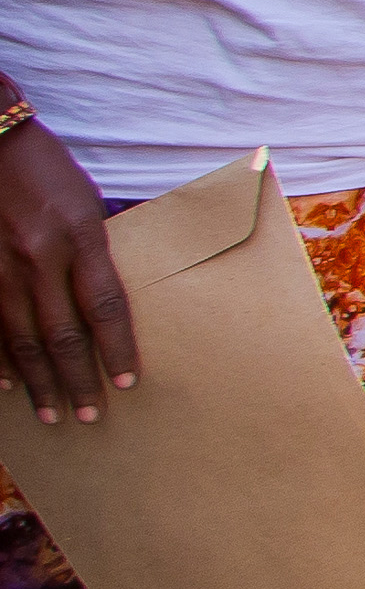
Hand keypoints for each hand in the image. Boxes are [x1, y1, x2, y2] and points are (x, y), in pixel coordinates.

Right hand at [0, 119, 129, 423]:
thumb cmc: (47, 172)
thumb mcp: (86, 204)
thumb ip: (95, 252)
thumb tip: (105, 303)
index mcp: (78, 237)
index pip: (105, 307)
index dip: (118, 349)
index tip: (128, 383)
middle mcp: (38, 257)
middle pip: (63, 334)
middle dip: (78, 381)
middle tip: (91, 417)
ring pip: (19, 338)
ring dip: (37, 381)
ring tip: (51, 414)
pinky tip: (6, 384)